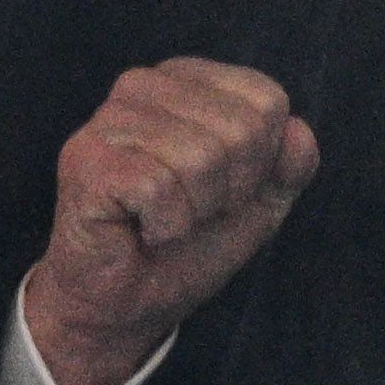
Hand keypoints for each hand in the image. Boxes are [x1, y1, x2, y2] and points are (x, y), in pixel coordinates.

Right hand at [18, 58, 320, 384]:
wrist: (126, 304)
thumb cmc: (187, 245)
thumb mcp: (258, 204)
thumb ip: (289, 165)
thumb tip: (298, 130)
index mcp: (189, 80)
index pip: (267, 101)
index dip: (260, 165)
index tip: (222, 191)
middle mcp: (145, 85)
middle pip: (242, 129)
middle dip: (229, 191)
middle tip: (189, 212)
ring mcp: (110, 118)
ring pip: (202, 158)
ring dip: (194, 212)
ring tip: (162, 220)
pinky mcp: (86, 158)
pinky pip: (159, 187)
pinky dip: (163, 226)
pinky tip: (138, 229)